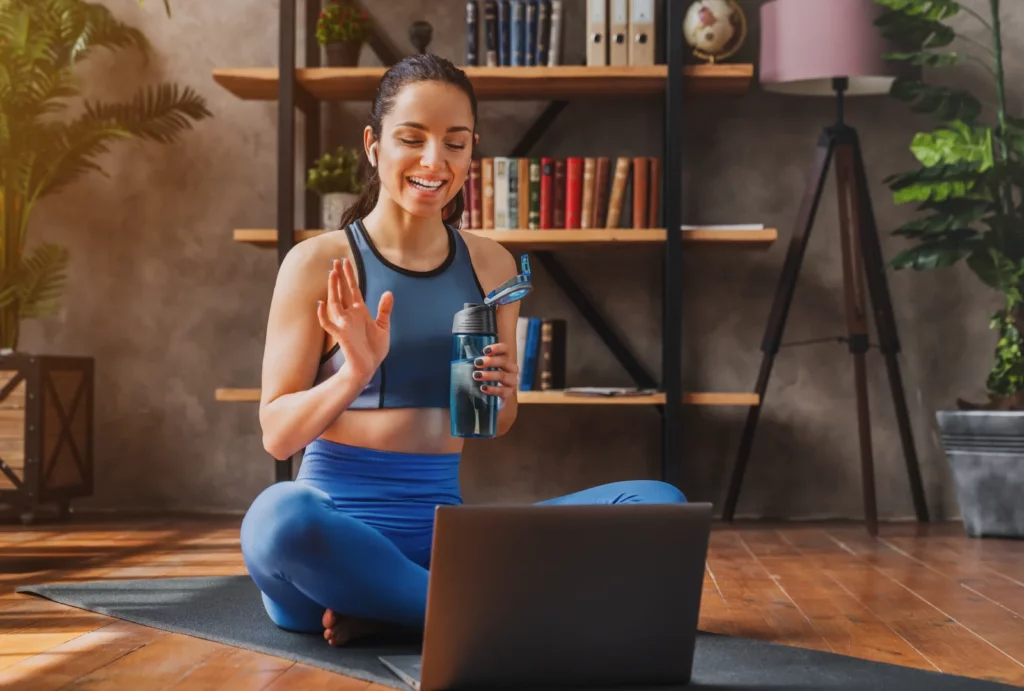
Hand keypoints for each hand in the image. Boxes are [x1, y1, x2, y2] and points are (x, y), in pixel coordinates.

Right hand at [317, 257, 393, 382]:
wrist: (369, 367)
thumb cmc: (374, 349)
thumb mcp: (383, 326)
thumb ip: (384, 309)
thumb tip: (388, 292)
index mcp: (360, 311)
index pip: (353, 289)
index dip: (349, 276)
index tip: (345, 262)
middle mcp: (350, 315)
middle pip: (342, 292)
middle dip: (339, 277)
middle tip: (336, 261)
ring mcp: (344, 324)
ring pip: (335, 303)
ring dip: (333, 289)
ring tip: (331, 274)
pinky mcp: (341, 335)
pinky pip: (328, 324)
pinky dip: (323, 315)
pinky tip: (320, 303)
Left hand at [472, 342, 517, 403]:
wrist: (498, 397)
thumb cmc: (489, 378)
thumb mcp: (485, 368)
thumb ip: (480, 361)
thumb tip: (466, 353)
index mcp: (506, 359)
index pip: (505, 349)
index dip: (497, 348)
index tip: (485, 351)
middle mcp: (512, 369)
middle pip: (503, 361)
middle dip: (490, 361)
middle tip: (477, 363)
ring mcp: (512, 381)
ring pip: (502, 376)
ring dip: (488, 375)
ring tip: (476, 375)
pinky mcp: (509, 393)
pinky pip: (501, 391)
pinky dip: (492, 389)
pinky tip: (483, 388)